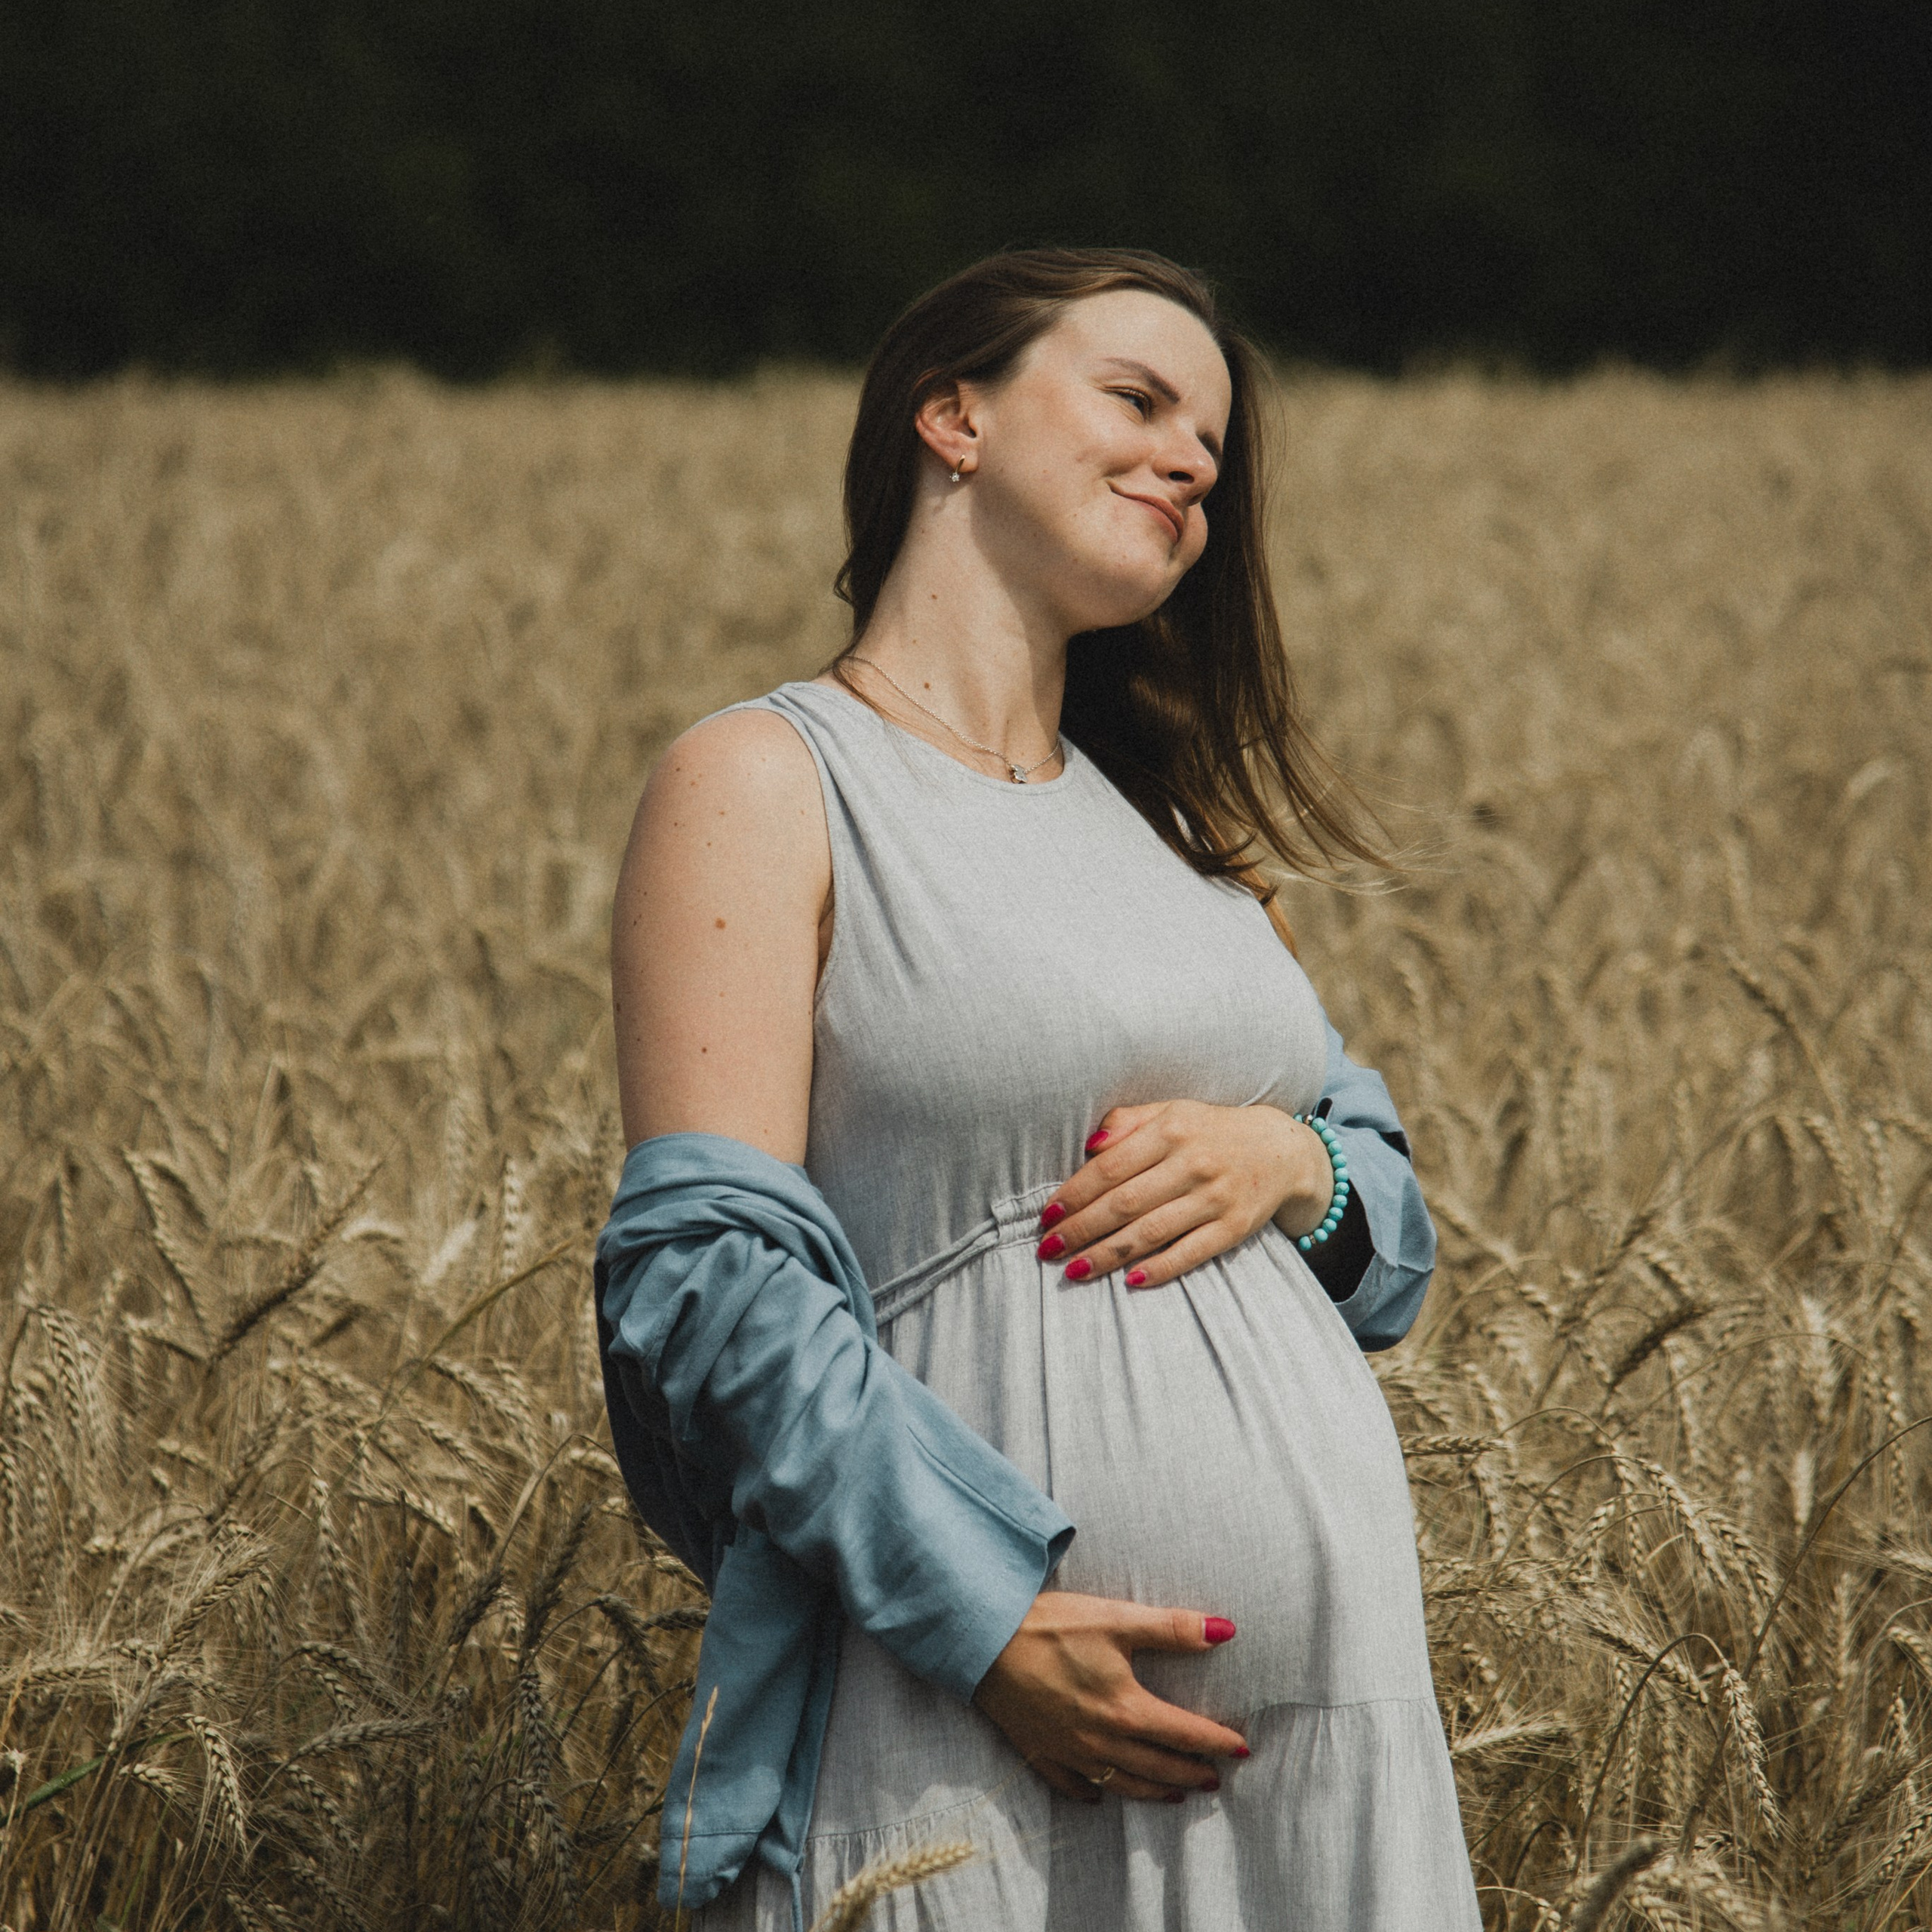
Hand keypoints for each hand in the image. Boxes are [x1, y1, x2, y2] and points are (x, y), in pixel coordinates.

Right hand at [973, 1591, 1248, 1801]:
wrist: (984, 1639)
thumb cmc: (1051, 1625)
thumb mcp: (1116, 1618)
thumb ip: (1173, 1629)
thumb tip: (1226, 1631)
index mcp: (1125, 1709)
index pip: (1184, 1733)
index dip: (1217, 1742)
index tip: (1242, 1749)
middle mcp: (1100, 1740)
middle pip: (1158, 1766)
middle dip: (1191, 1772)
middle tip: (1216, 1778)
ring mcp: (1068, 1751)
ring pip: (1122, 1783)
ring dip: (1154, 1790)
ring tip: (1175, 1793)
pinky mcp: (1038, 1751)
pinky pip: (1072, 1785)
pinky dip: (1092, 1793)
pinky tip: (1101, 1796)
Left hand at [1035, 1100, 1332, 1289]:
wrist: (1282, 1151)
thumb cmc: (1211, 1132)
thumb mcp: (1173, 1112)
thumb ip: (1128, 1121)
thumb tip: (1089, 1146)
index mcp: (1172, 1130)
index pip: (1111, 1167)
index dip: (1075, 1193)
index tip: (1047, 1215)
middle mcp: (1193, 1163)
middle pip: (1125, 1203)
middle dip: (1081, 1229)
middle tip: (1047, 1248)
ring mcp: (1216, 1198)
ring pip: (1151, 1232)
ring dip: (1107, 1255)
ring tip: (1073, 1270)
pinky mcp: (1234, 1228)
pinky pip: (1190, 1253)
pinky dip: (1159, 1269)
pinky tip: (1129, 1281)